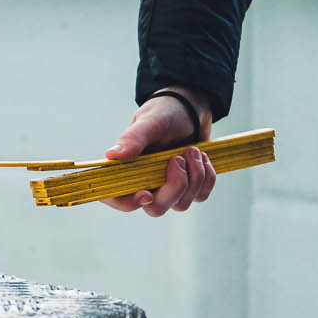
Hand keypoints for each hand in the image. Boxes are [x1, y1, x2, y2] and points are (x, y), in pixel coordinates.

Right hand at [100, 87, 215, 216]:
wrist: (190, 110)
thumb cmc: (163, 113)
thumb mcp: (148, 123)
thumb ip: (132, 140)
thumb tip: (111, 156)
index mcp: (125, 169)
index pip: (115, 197)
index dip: (128, 203)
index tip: (146, 194)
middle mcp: (144, 182)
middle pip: (156, 208)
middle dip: (174, 187)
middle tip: (178, 159)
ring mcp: (167, 187)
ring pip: (181, 204)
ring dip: (194, 177)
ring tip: (193, 150)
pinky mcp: (189, 187)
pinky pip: (200, 196)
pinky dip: (206, 177)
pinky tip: (202, 157)